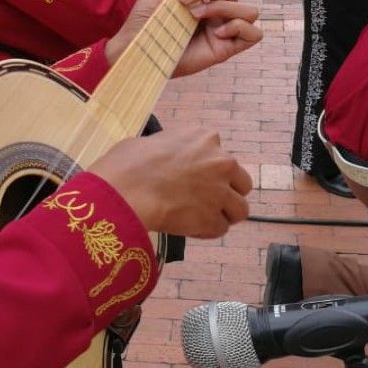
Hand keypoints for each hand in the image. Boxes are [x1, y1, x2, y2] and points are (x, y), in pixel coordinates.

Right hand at [92, 125, 252, 237]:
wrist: (124, 192)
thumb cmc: (127, 163)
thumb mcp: (149, 141)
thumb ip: (170, 149)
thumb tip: (164, 159)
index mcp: (204, 137)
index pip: (221, 155)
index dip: (209, 170)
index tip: (194, 178)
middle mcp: (220, 161)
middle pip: (242, 182)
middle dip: (228, 192)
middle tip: (205, 200)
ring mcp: (220, 191)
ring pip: (240, 209)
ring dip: (223, 214)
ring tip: (200, 218)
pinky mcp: (214, 219)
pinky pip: (220, 229)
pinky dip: (206, 230)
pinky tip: (187, 228)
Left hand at [106, 0, 262, 76]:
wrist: (137, 47)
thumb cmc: (146, 18)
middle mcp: (218, 10)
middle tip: (184, 0)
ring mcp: (223, 29)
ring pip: (249, 10)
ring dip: (223, 8)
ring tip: (195, 17)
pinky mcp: (226, 48)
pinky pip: (254, 34)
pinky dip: (240, 28)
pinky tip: (217, 32)